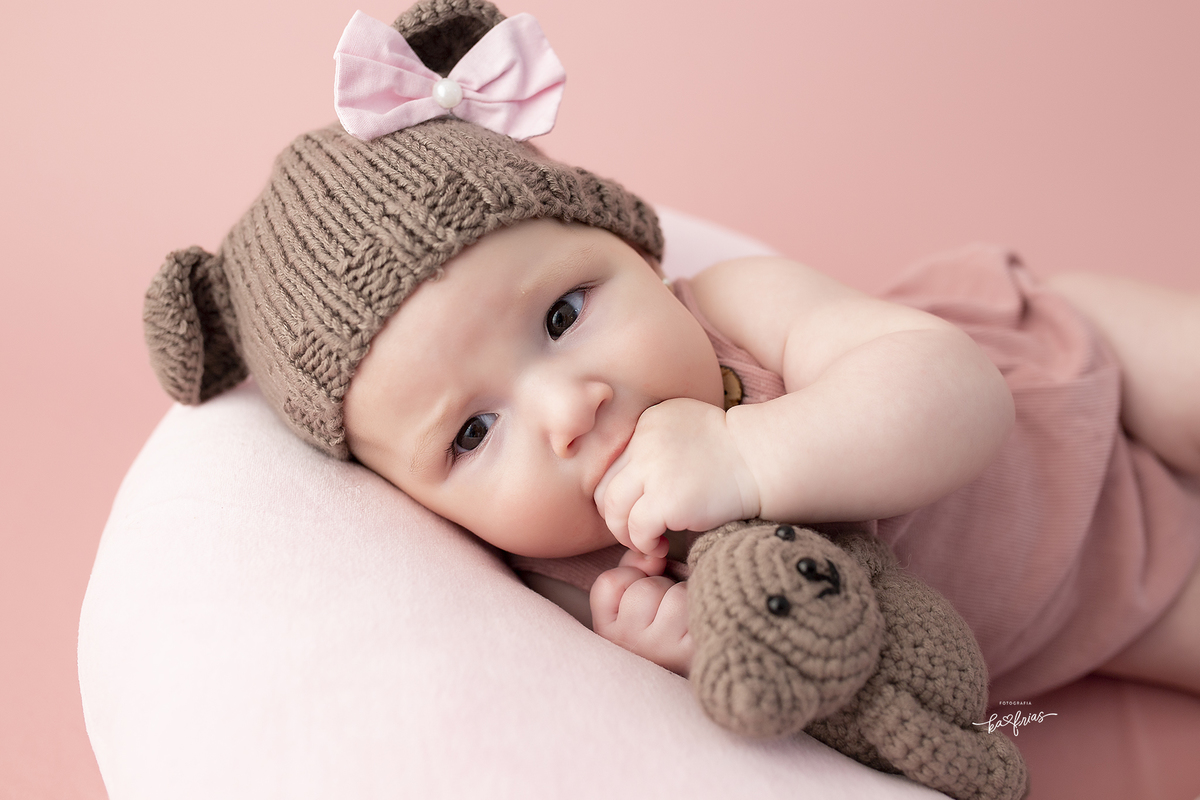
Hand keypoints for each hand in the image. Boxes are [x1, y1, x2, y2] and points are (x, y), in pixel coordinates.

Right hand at [590, 549, 692, 676]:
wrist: (703, 660)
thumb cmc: (660, 620)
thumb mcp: (634, 592)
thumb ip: (634, 565)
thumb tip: (654, 555)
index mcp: (608, 630)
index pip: (610, 582)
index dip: (629, 576)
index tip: (640, 594)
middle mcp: (630, 644)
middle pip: (647, 588)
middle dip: (662, 586)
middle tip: (666, 607)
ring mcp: (661, 650)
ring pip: (674, 596)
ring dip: (684, 596)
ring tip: (684, 614)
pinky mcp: (691, 652)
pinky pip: (695, 607)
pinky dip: (701, 603)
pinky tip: (697, 619)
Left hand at [594, 398, 759, 556]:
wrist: (764, 460)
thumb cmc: (733, 453)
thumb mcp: (688, 429)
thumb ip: (657, 444)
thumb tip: (631, 482)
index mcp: (648, 422)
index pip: (613, 464)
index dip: (620, 493)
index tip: (637, 509)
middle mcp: (644, 442)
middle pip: (605, 488)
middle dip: (615, 517)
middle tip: (636, 531)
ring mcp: (653, 470)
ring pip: (614, 510)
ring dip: (626, 534)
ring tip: (648, 542)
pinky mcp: (666, 499)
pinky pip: (637, 529)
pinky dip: (643, 543)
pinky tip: (660, 546)